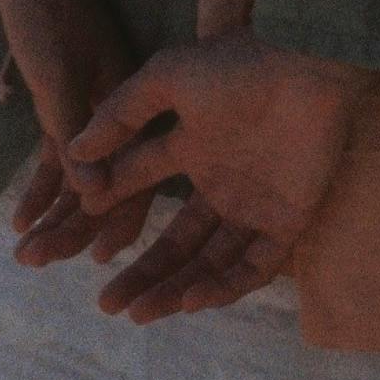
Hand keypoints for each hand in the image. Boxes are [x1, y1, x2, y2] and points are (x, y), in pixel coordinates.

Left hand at [0, 0, 157, 269]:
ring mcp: (90, 110)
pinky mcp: (64, 104)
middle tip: (37, 261)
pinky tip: (20, 219)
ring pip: (79, 175)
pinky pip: (58, 157)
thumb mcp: (59, 76)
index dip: (122, 218)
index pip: (139, 174)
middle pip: (106, 182)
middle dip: (75, 226)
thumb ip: (73, 135)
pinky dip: (42, 187)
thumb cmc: (51, 17)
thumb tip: (92, 201)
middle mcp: (120, 113)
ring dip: (54, 213)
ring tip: (24, 253)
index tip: (100, 260)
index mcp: (135, 101)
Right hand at [67, 30, 362, 297]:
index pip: (145, 184)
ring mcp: (254, 205)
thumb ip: (123, 112)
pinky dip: (222, 287)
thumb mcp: (170, 77)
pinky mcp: (286, 222)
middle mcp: (221, 182)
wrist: (306, 68)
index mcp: (193, 145)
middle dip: (143, 273)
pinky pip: (252, 267)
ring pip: (209, 263)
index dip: (115, 208)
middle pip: (176, 242)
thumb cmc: (240, 67)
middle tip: (106, 304)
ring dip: (174, 289)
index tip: (85, 238)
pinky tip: (190, 299)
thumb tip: (73, 150)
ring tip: (138, 312)